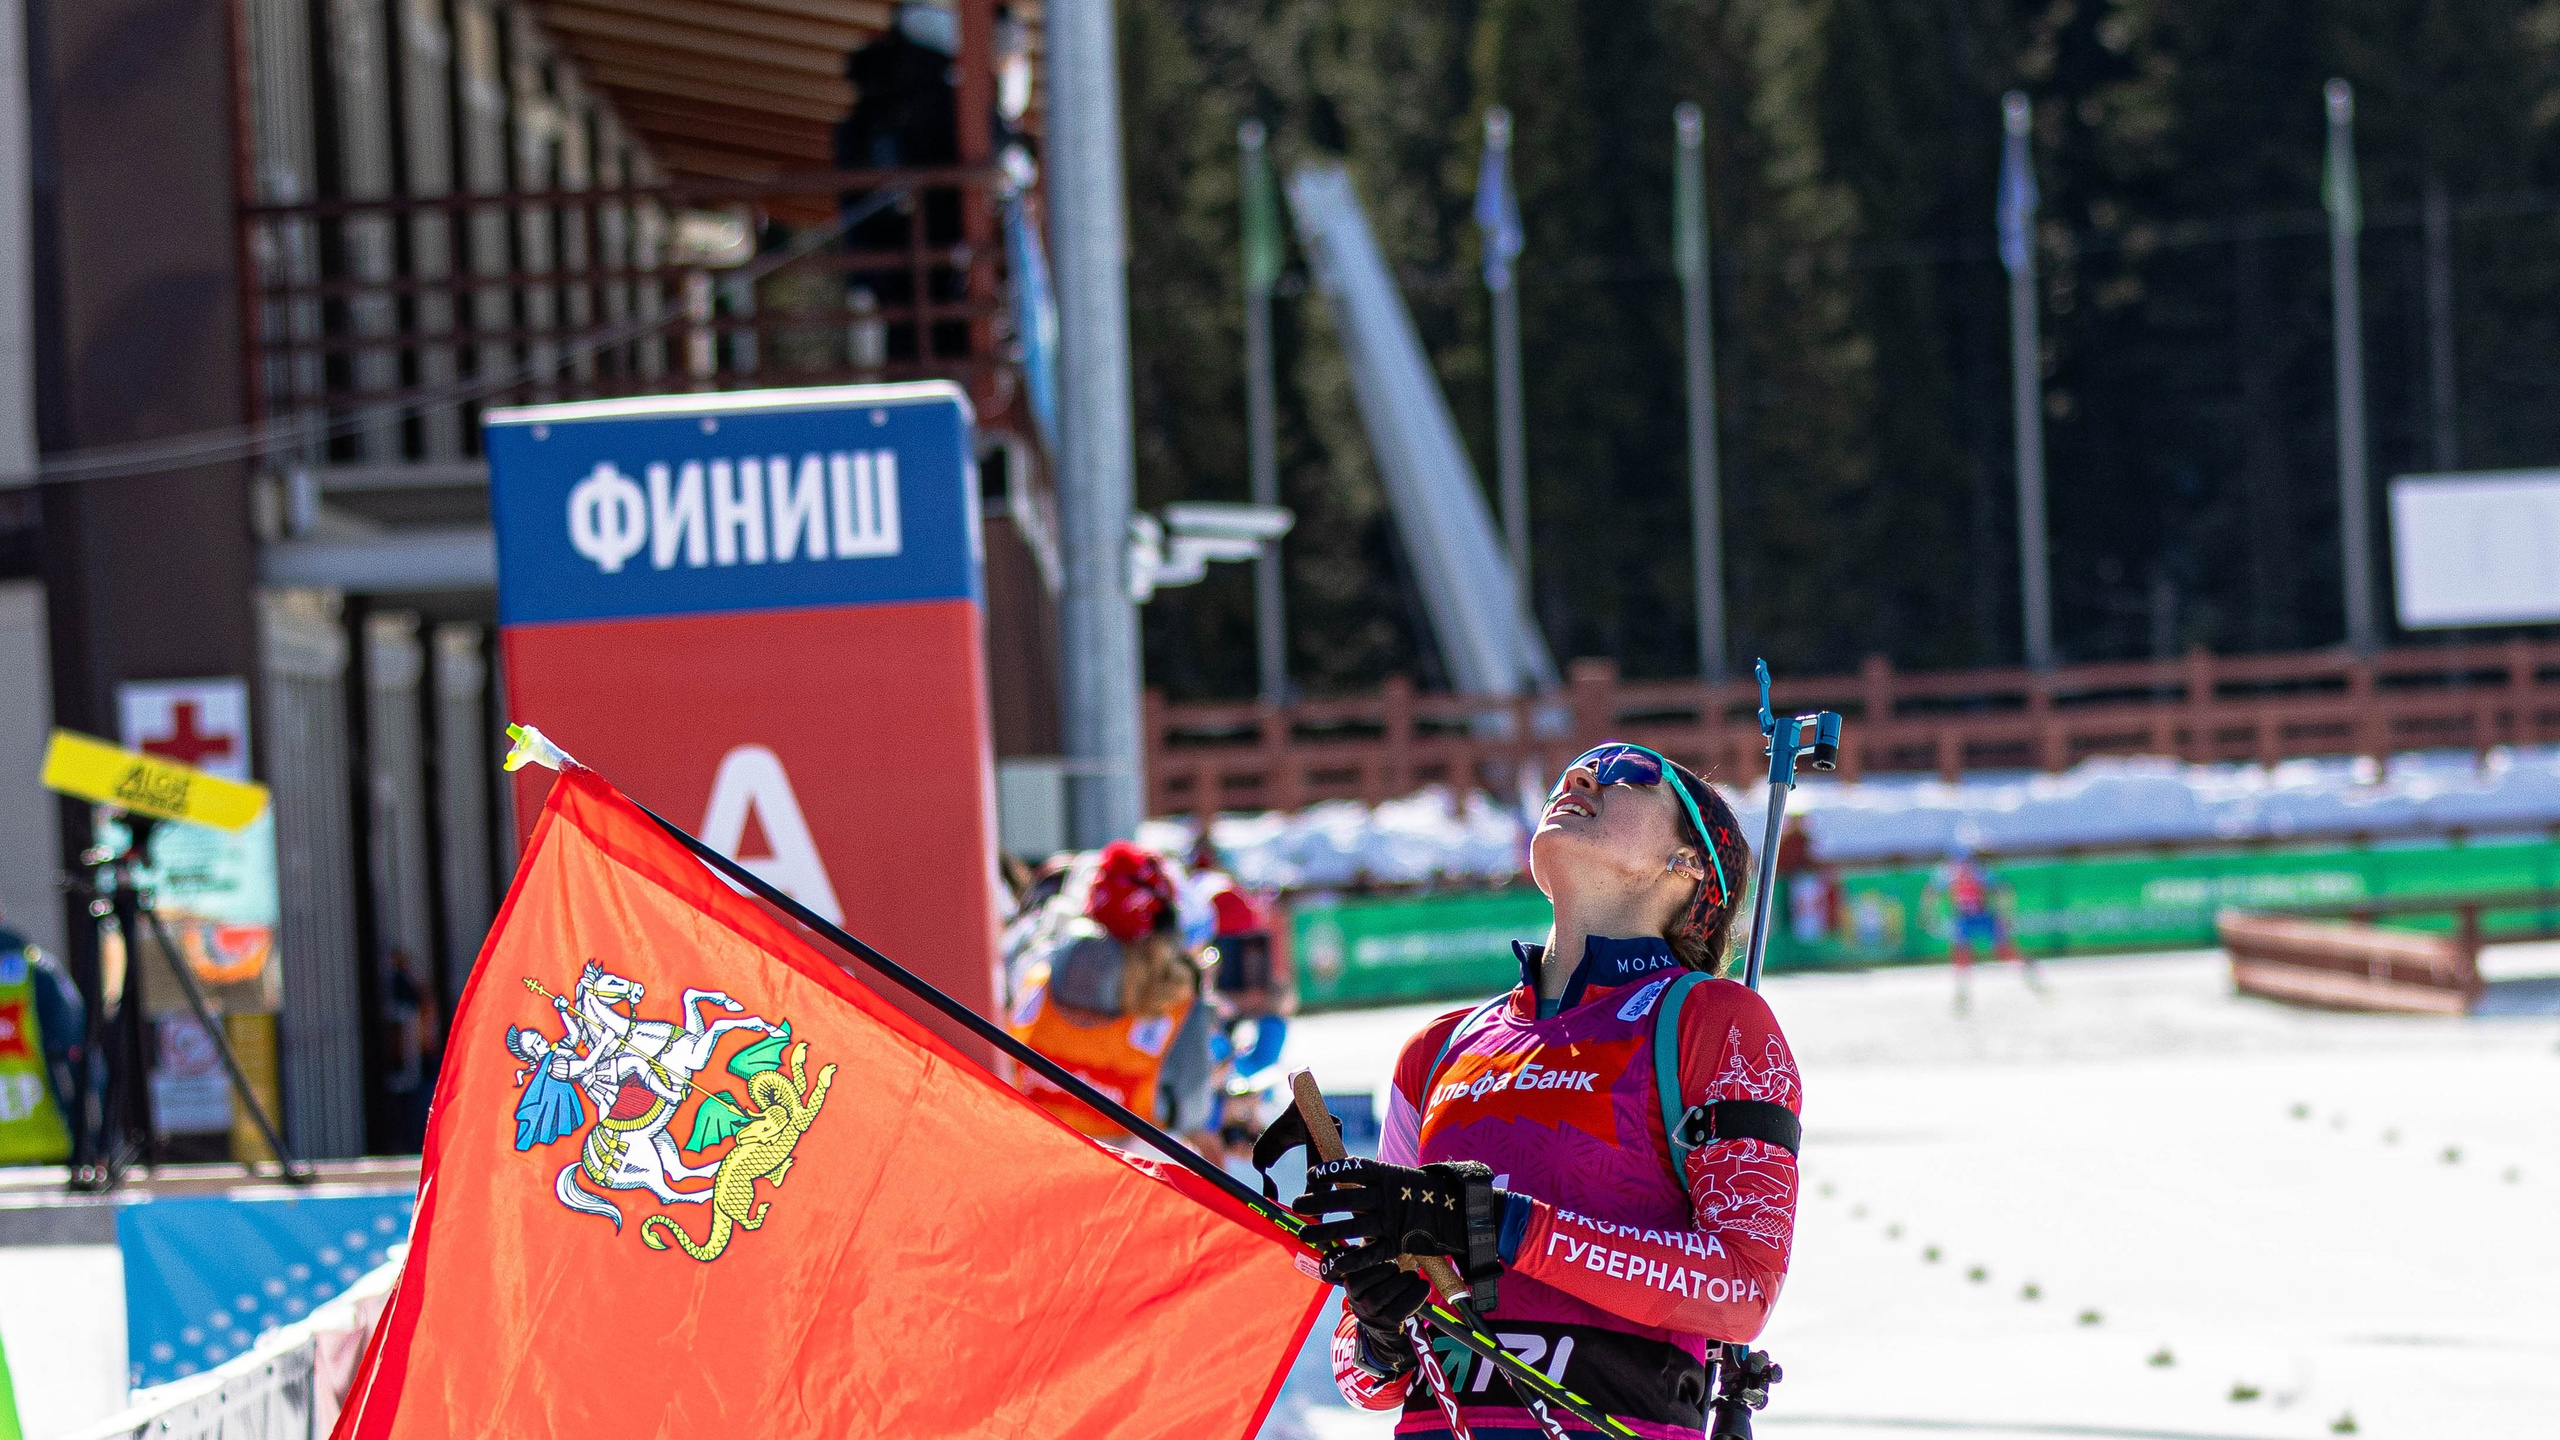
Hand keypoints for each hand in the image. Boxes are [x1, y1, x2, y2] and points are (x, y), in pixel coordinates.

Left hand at [1294, 1156, 1493, 1263]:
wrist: (1458, 1212)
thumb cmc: (1418, 1193)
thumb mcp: (1396, 1177)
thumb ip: (1371, 1179)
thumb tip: (1337, 1174)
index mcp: (1386, 1174)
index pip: (1352, 1169)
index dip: (1329, 1172)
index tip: (1311, 1177)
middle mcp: (1386, 1195)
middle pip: (1345, 1198)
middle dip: (1318, 1202)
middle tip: (1296, 1206)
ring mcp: (1391, 1220)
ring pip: (1353, 1226)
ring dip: (1326, 1232)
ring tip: (1304, 1235)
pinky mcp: (1397, 1242)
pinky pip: (1369, 1253)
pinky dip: (1349, 1260)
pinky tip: (1331, 1263)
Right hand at [1335, 1253, 1428, 1374]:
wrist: (1389, 1331)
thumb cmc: (1385, 1291)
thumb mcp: (1374, 1275)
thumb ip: (1372, 1255)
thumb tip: (1372, 1231)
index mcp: (1351, 1285)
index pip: (1352, 1270)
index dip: (1368, 1261)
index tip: (1383, 1257)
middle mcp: (1356, 1302)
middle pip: (1364, 1282)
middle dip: (1386, 1270)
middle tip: (1398, 1267)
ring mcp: (1371, 1315)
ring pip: (1379, 1296)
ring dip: (1401, 1282)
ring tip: (1412, 1277)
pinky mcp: (1388, 1325)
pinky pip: (1400, 1309)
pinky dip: (1415, 1295)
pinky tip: (1422, 1287)